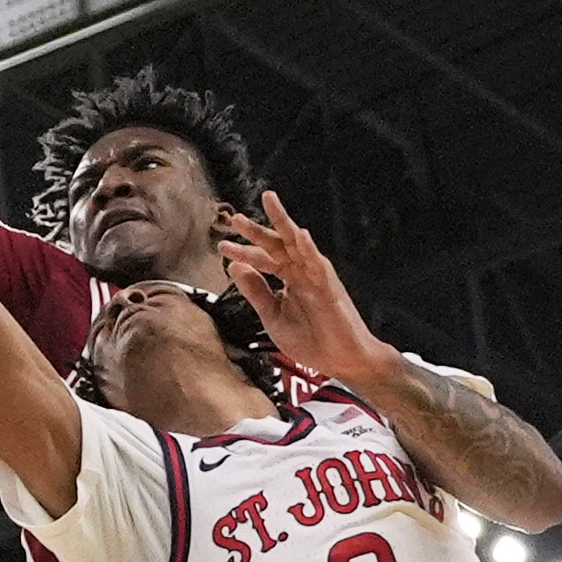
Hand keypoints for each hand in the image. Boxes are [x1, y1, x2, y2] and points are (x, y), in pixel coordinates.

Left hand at [217, 191, 399, 386]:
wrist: (340, 360)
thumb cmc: (310, 340)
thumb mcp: (273, 316)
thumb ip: (256, 292)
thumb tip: (234, 267)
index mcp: (288, 278)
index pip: (262, 259)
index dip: (243, 252)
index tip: (221, 246)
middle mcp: (301, 272)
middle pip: (276, 244)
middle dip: (256, 230)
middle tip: (234, 217)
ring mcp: (316, 276)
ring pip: (297, 244)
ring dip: (282, 223)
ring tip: (268, 201)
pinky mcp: (330, 287)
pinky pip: (318, 265)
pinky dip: (309, 249)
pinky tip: (300, 235)